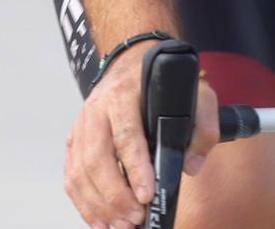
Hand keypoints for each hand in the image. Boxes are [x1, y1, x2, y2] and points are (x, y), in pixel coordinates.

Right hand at [63, 48, 220, 225]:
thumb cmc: (161, 81)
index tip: (147, 194)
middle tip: (135, 217)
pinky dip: (83, 203)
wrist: (131, 61)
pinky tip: (100, 220)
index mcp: (124, 95)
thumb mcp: (194, 93)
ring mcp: (81, 126)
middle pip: (96, 158)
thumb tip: (191, 165)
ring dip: (98, 205)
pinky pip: (71, 176)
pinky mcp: (74, 141)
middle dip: (115, 195)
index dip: (135, 168)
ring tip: (119, 225)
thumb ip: (203, 127)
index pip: (126, 134)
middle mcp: (97, 110)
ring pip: (79, 172)